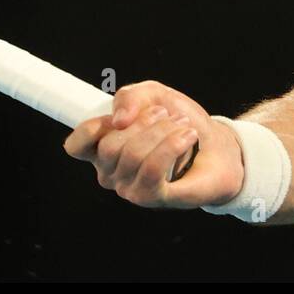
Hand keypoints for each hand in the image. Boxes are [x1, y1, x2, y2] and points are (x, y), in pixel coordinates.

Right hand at [63, 80, 243, 208]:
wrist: (217, 145)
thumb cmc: (179, 120)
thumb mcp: (153, 95)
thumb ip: (130, 96)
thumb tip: (118, 120)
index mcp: (103, 148)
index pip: (76, 146)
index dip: (91, 128)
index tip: (120, 117)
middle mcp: (111, 173)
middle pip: (109, 147)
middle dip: (142, 123)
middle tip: (166, 115)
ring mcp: (130, 188)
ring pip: (133, 156)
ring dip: (162, 132)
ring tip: (182, 125)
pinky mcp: (154, 198)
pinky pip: (152, 170)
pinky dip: (171, 146)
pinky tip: (187, 136)